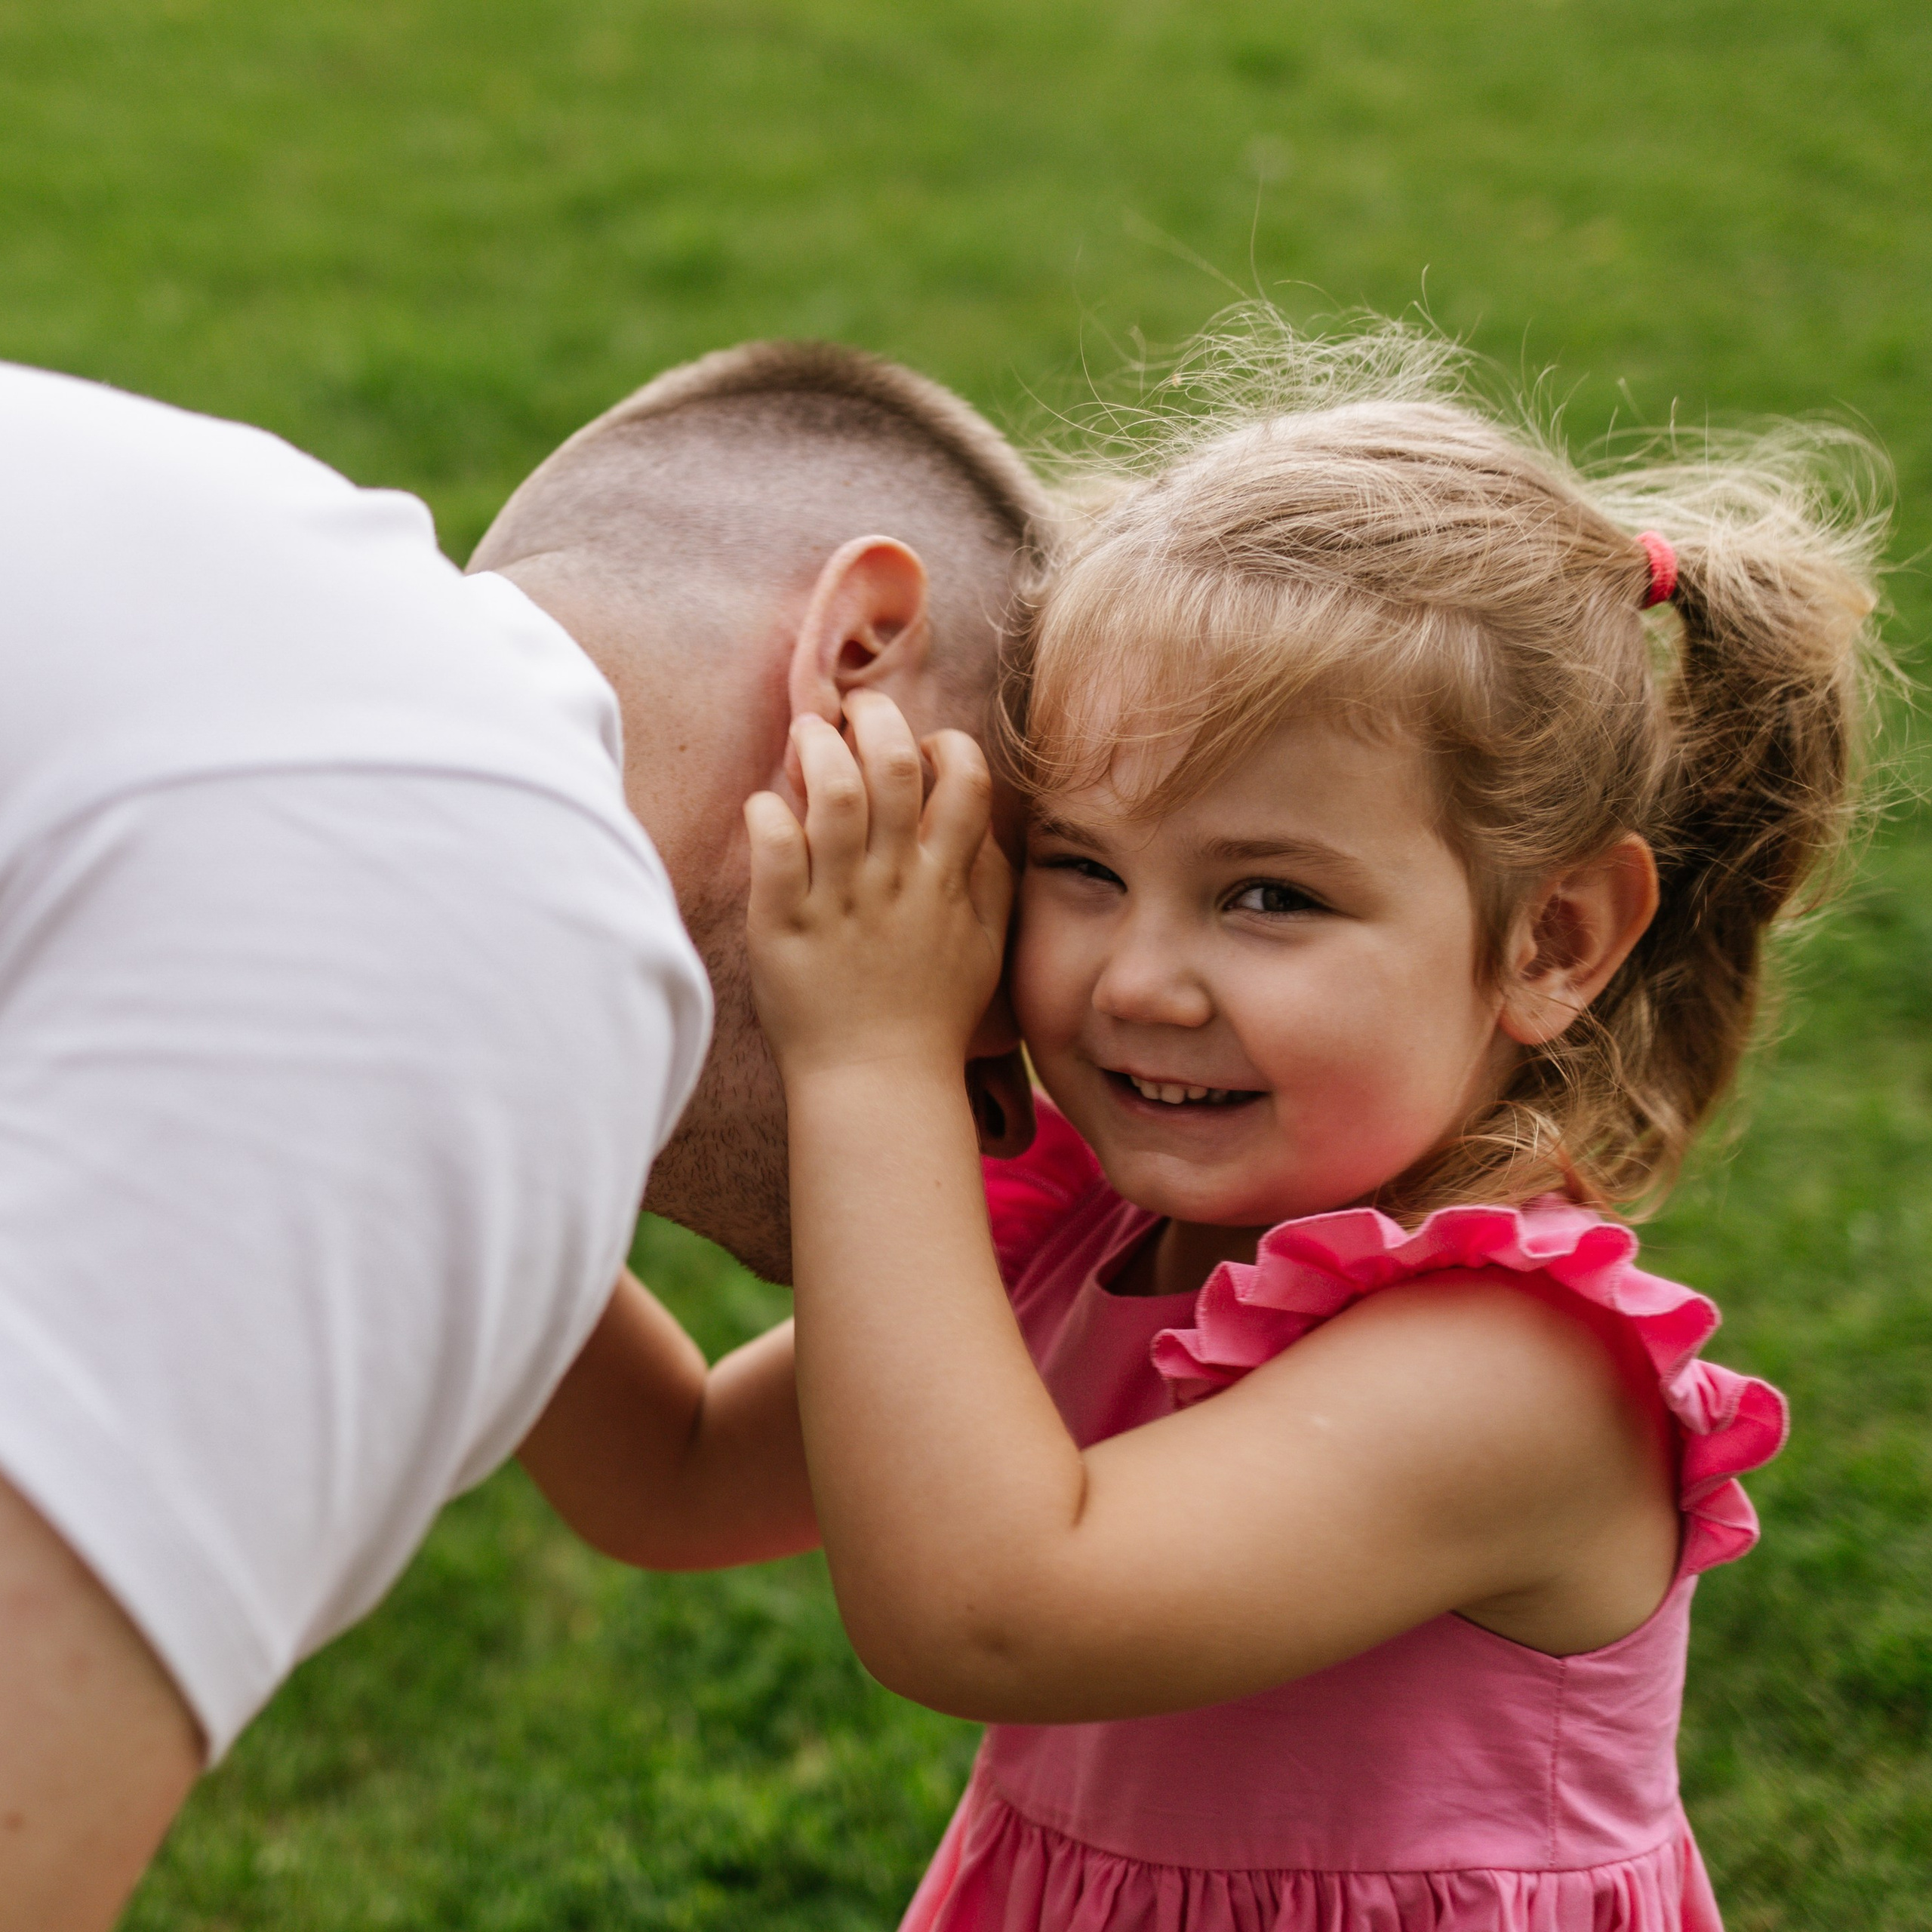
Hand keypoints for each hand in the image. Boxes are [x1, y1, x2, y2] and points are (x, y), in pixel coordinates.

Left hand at [745, 692, 1011, 1082]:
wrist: (879, 1085)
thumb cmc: (933, 1016)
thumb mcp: (985, 945)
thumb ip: (988, 878)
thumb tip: (980, 818)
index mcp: (947, 881)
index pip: (965, 780)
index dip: (946, 744)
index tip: (923, 746)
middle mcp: (896, 882)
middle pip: (891, 766)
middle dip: (872, 718)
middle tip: (851, 710)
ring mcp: (839, 902)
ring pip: (831, 794)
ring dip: (815, 749)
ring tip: (804, 738)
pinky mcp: (782, 924)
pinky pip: (772, 846)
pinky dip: (766, 810)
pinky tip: (766, 807)